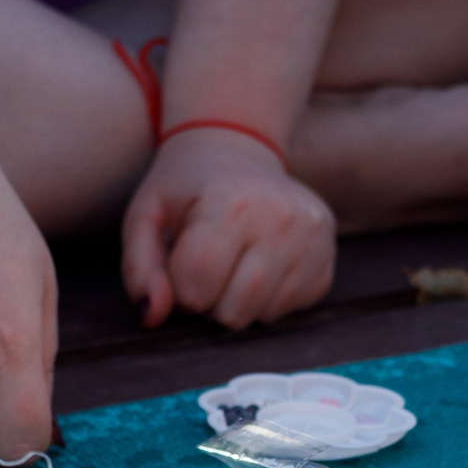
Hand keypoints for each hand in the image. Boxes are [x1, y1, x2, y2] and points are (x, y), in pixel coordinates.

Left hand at [122, 129, 334, 331]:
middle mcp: (282, 218)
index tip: (179, 263)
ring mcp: (313, 238)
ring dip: (238, 304)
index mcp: (232, 202)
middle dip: (209, 304)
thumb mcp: (146, 217)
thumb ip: (138, 269)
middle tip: (205, 270)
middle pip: (234, 311)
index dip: (179, 288)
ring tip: (231, 268)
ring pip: (265, 315)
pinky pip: (293, 309)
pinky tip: (258, 267)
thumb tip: (152, 316)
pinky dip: (268, 301)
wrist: (237, 150)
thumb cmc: (186, 188)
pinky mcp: (329, 257)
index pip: (197, 287)